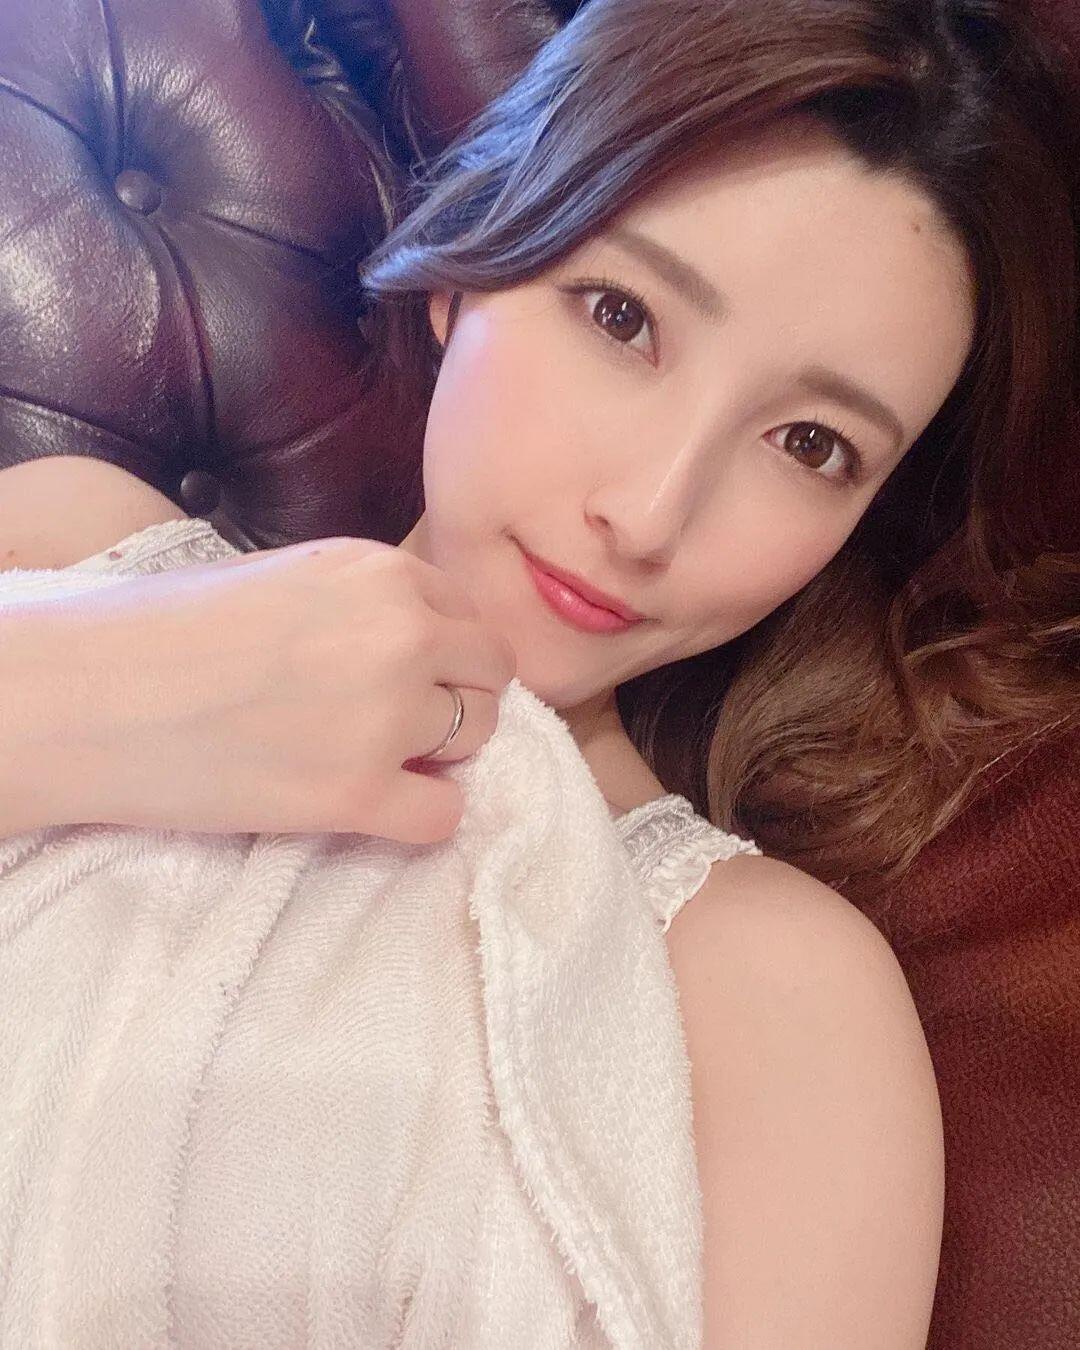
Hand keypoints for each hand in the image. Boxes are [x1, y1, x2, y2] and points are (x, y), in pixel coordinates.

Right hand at [45, 537, 517, 843]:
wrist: (95, 693)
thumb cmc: (173, 628)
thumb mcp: (292, 577)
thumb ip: (370, 602)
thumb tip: (429, 643)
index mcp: (384, 573)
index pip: (471, 619)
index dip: (445, 655)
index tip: (408, 677)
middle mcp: (403, 636)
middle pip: (491, 677)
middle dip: (457, 700)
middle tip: (401, 722)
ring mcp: (386, 717)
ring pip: (479, 740)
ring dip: (439, 754)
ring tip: (373, 757)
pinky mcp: (356, 795)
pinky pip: (444, 817)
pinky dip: (422, 817)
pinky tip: (377, 805)